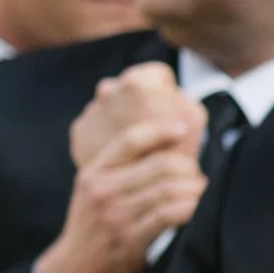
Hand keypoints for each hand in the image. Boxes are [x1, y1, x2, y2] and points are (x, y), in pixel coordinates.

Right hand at [34, 105, 210, 272]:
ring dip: (193, 189)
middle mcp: (102, 190)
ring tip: (199, 191)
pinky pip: (170, 215)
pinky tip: (194, 209)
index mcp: (93, 173)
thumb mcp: (93, 192)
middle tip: (196, 174)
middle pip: (159, 164)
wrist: (73, 272)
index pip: (130, 140)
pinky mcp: (130, 238)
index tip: (182, 129)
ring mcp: (116, 215)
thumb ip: (119, 171)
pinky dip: (189, 208)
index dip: (160, 130)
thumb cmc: (92, 229)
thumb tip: (163, 148)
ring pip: (169, 189)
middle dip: (187, 167)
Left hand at [70, 62, 199, 171]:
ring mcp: (91, 111)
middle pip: (133, 91)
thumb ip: (183, 97)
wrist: (135, 196)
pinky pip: (97, 127)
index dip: (169, 94)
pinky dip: (108, 136)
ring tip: (140, 147)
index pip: (159, 76)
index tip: (172, 114)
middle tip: (157, 130)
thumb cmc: (173, 155)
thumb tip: (172, 93)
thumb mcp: (193, 120)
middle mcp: (109, 89)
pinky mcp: (80, 133)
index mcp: (138, 82)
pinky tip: (124, 154)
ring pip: (113, 108)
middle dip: (144, 106)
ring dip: (124, 120)